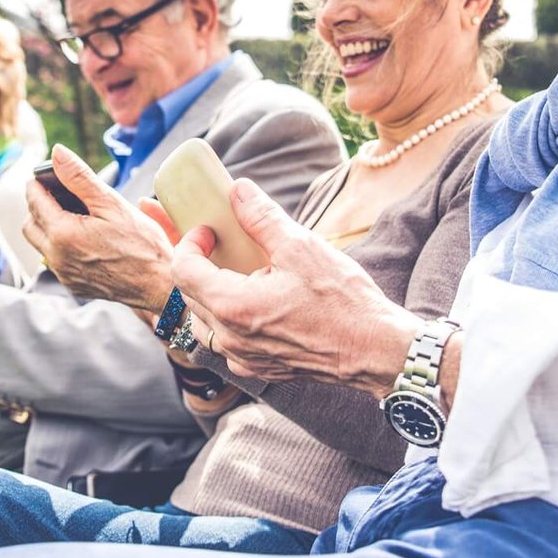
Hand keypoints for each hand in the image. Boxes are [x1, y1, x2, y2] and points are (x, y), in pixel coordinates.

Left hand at [23, 145, 172, 309]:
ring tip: (70, 214)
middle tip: (56, 193)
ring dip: (47, 226)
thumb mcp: (111, 203)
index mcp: (62, 234)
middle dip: (37, 206)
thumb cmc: (142, 245)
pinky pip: (56, 261)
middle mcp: (57, 257)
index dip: (37, 184)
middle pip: (30, 225)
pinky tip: (82, 237)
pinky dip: (60, 246)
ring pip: (40, 244)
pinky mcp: (74, 285)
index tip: (42, 175)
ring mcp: (64, 274)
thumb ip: (79, 177)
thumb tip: (57, 153)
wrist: (159, 285)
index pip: (34, 201)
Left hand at [172, 178, 419, 393]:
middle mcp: (230, 338)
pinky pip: (228, 343)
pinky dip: (230, 320)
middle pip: (190, 296)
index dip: (190, 242)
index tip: (210, 230)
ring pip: (206, 323)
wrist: (374, 350)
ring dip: (211, 295)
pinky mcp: (260, 368)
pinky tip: (256, 303)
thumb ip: (261, 217)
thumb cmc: (341, 299)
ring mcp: (243, 358)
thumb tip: (237, 190)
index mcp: (232, 306)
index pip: (183, 270)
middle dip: (198, 265)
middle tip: (220, 244)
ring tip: (237, 273)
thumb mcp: (300, 246)